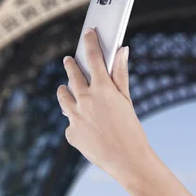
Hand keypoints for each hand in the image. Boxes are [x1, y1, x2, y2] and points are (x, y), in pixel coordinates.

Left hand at [57, 28, 151, 179]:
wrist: (127, 161)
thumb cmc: (132, 130)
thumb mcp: (127, 101)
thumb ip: (121, 75)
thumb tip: (122, 51)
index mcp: (102, 89)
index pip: (93, 57)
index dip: (90, 42)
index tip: (88, 33)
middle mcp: (84, 100)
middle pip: (72, 75)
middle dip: (71, 65)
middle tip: (70, 60)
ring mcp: (74, 117)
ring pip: (63, 96)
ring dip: (65, 90)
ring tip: (66, 88)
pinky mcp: (70, 134)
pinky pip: (71, 122)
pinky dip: (77, 121)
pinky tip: (86, 126)